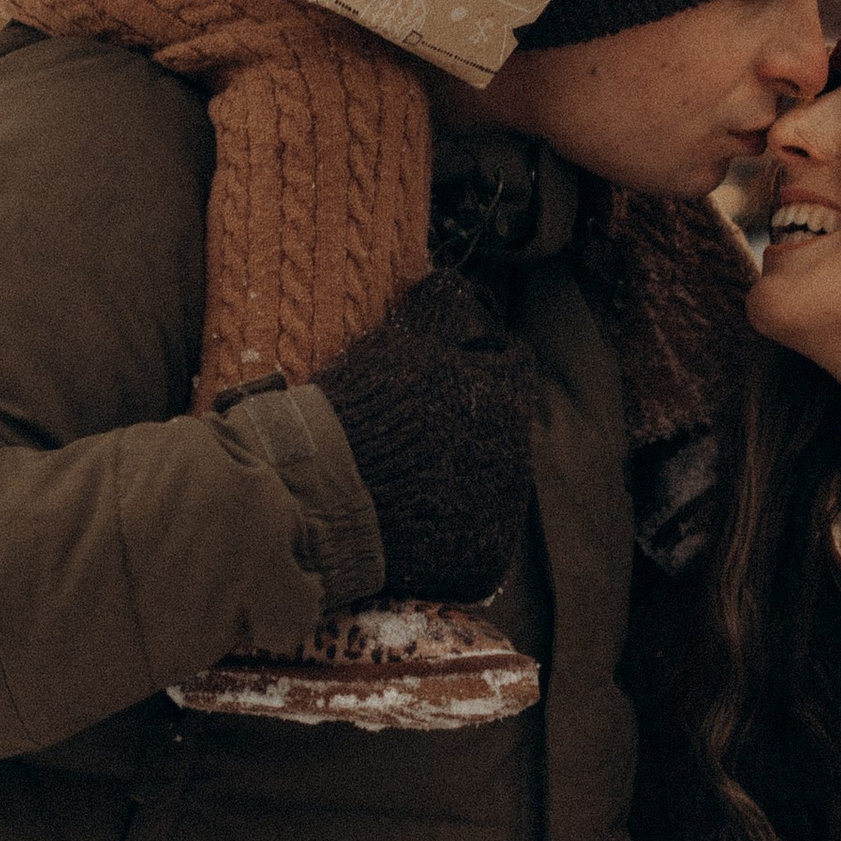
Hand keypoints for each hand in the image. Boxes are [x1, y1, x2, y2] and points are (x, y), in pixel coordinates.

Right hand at [312, 273, 534, 601]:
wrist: (321, 498)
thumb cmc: (360, 410)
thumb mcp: (400, 341)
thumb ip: (439, 304)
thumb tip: (453, 278)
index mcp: (508, 397)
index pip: (509, 361)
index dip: (471, 354)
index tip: (436, 363)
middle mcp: (519, 458)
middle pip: (502, 424)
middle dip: (468, 417)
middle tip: (412, 421)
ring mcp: (503, 515)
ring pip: (490, 479)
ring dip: (459, 469)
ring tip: (404, 469)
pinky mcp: (481, 562)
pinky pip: (472, 534)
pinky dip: (446, 522)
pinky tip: (407, 512)